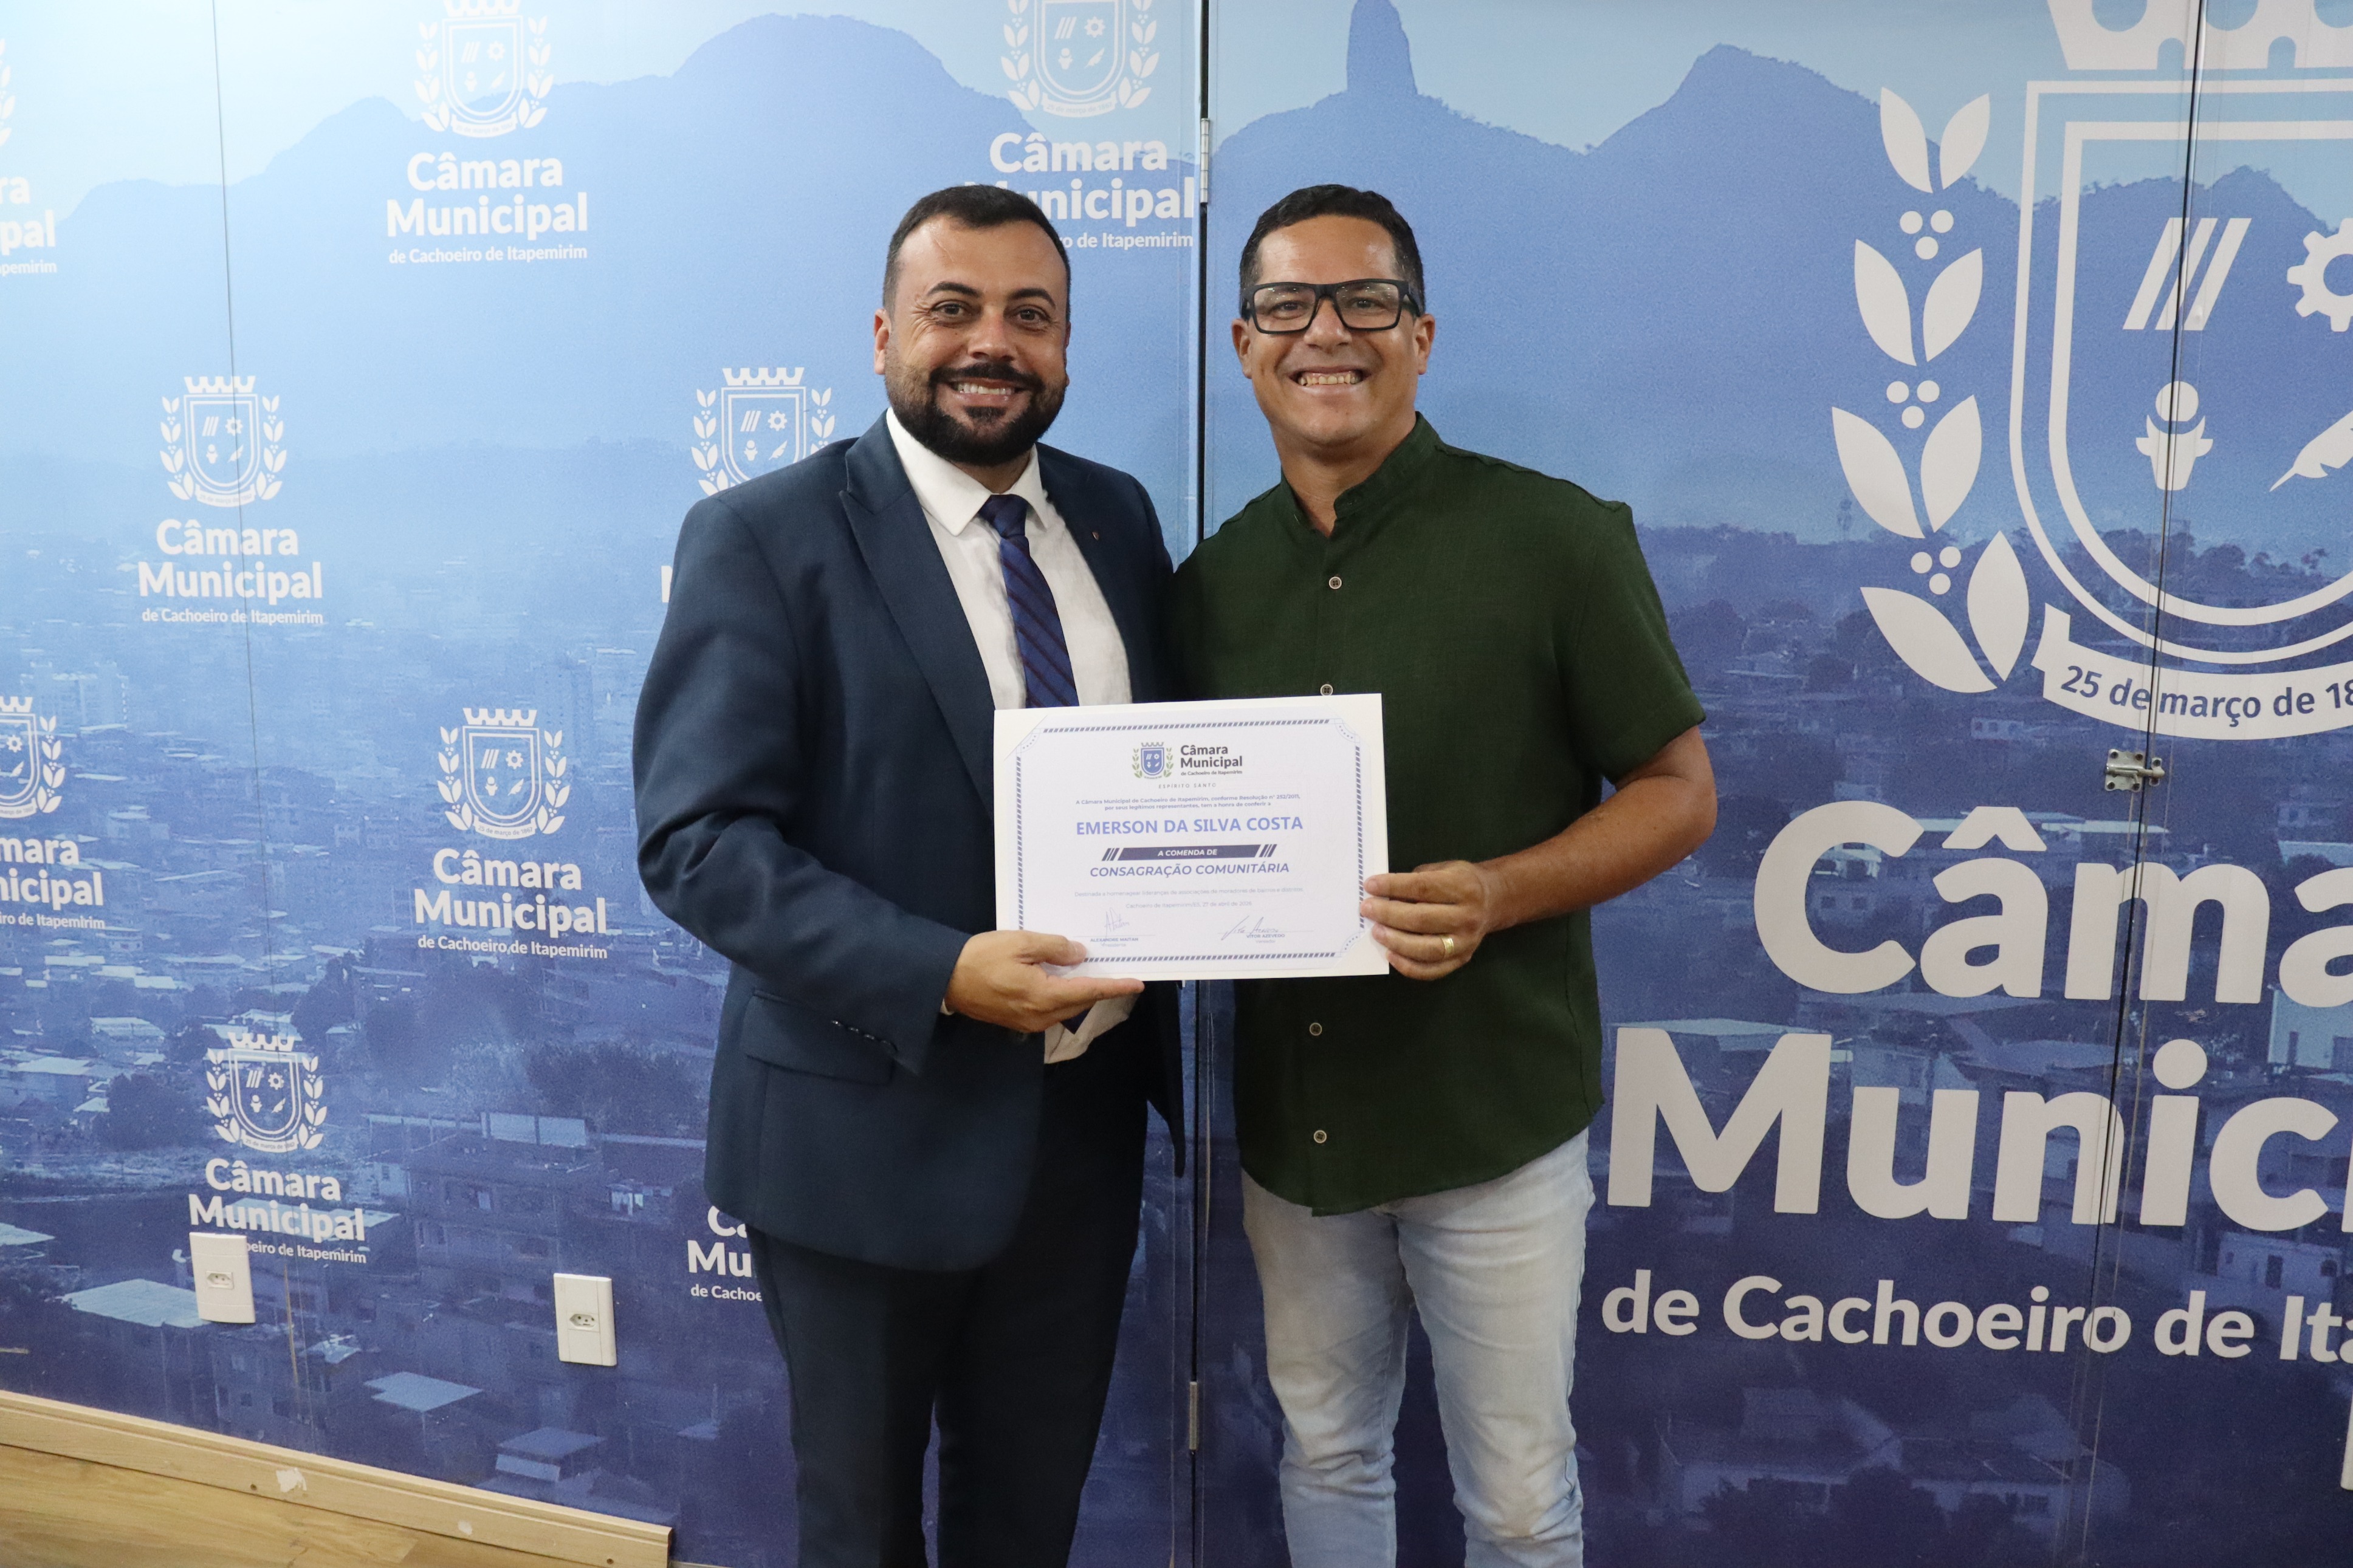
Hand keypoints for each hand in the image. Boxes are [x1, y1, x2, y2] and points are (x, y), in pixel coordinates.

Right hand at [945, 930, 1142, 1033]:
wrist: (944, 980)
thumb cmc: (981, 958)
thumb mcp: (1020, 942)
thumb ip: (1055, 948)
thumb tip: (1081, 954)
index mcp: (1044, 996)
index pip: (1089, 992)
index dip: (1115, 986)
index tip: (1137, 983)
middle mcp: (1041, 1016)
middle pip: (1080, 1002)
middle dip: (1097, 988)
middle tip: (1112, 968)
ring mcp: (1029, 1023)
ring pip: (1066, 1008)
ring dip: (1078, 992)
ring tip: (1088, 971)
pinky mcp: (1018, 1022)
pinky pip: (1050, 1010)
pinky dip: (1061, 996)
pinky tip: (1061, 979)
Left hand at [1361, 861, 1495, 980]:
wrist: (1493, 901)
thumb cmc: (1459, 882)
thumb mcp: (1442, 869)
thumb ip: (1417, 880)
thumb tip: (1383, 895)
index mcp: (1462, 887)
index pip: (1423, 887)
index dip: (1394, 886)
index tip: (1370, 885)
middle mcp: (1467, 916)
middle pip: (1422, 919)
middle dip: (1389, 914)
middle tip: (1367, 909)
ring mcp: (1466, 941)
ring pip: (1427, 948)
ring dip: (1397, 941)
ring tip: (1376, 932)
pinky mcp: (1462, 959)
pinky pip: (1433, 970)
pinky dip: (1409, 966)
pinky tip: (1390, 955)